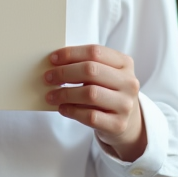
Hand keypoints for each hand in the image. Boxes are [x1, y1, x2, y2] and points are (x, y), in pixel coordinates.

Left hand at [45, 45, 145, 161]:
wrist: (128, 122)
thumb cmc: (108, 92)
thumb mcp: (105, 74)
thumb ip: (86, 66)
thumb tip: (54, 63)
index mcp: (125, 63)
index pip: (95, 52)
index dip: (71, 53)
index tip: (53, 58)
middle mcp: (129, 82)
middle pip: (91, 70)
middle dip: (64, 73)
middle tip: (48, 77)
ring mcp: (125, 104)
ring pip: (90, 93)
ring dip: (65, 93)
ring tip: (51, 95)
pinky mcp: (118, 124)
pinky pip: (90, 116)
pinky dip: (72, 111)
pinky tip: (63, 108)